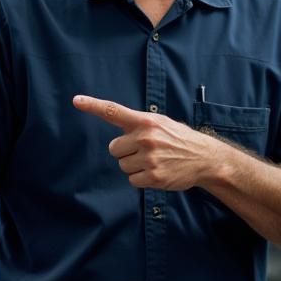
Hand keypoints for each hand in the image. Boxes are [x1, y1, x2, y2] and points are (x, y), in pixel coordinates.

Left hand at [73, 94, 220, 190]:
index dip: (93, 105)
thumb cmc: (178, 139)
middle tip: (146, 151)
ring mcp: (150, 158)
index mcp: (146, 121)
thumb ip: (138, 124)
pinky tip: (157, 172)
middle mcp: (146, 137)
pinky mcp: (154, 176)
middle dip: (126, 152)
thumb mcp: (161, 123)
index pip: (114, 111)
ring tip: (155, 161)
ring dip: (135, 166)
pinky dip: (142, 179)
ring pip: (123, 166)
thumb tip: (116, 131)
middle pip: (114, 148)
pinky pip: (132, 180)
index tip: (76, 101)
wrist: (204, 158)